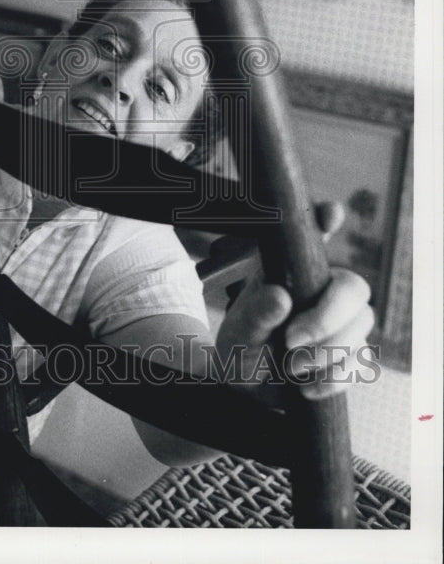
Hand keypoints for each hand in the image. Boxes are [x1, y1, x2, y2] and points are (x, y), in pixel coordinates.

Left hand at [215, 202, 374, 401]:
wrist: (248, 386)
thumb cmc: (242, 345)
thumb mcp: (238, 330)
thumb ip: (255, 314)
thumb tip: (280, 297)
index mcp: (293, 271)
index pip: (314, 236)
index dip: (326, 220)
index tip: (330, 214)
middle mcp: (322, 290)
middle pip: (356, 289)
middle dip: (328, 319)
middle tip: (291, 342)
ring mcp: (342, 322)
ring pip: (362, 328)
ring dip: (327, 354)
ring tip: (290, 368)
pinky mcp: (351, 355)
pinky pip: (361, 363)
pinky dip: (334, 378)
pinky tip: (307, 387)